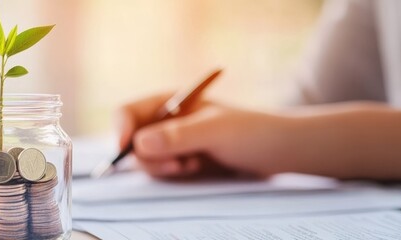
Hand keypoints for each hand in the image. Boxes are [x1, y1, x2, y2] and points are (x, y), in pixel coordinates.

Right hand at [119, 92, 289, 178]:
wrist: (279, 152)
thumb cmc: (252, 132)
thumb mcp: (215, 131)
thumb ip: (177, 137)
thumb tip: (139, 143)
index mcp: (169, 101)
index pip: (128, 112)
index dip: (121, 129)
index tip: (124, 147)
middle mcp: (164, 120)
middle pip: (131, 140)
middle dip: (149, 155)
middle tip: (178, 164)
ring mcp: (171, 142)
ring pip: (143, 159)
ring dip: (163, 166)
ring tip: (191, 165)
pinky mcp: (179, 160)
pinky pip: (159, 170)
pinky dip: (172, 173)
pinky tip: (195, 169)